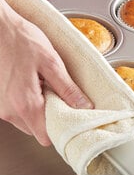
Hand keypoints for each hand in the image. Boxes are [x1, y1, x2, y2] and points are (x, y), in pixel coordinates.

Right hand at [0, 0, 92, 145]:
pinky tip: (33, 81)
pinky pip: (16, 108)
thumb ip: (67, 88)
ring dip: (39, 107)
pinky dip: (28, 100)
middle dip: (51, 116)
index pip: (45, 136)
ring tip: (46, 84)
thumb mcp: (51, 62)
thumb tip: (84, 105)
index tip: (74, 119)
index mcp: (24, 104)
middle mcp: (8, 110)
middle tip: (62, 96)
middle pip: (36, 129)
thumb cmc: (20, 39)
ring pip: (26, 119)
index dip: (61, 129)